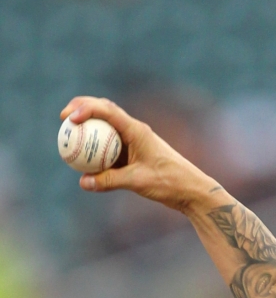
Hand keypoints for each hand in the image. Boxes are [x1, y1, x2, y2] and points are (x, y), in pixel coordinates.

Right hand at [60, 96, 221, 214]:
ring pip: (107, 128)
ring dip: (88, 126)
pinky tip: (81, 159)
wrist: (190, 190)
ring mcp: (134, 142)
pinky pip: (110, 147)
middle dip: (83, 107)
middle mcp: (135, 131)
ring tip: (67, 133)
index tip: (69, 118)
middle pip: (105, 111)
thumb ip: (110, 181)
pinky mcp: (133, 154)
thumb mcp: (138, 182)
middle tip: (63, 116)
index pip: (108, 111)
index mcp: (137, 131)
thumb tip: (82, 182)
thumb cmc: (169, 182)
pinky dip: (95, 148)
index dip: (87, 108)